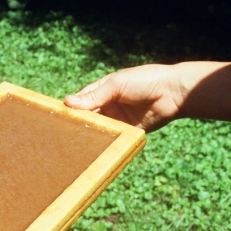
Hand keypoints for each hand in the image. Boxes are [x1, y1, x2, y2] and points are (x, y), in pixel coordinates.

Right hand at [64, 64, 183, 131]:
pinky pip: (113, 138)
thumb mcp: (117, 85)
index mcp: (103, 90)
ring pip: (99, 129)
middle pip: (88, 117)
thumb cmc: (145, 81)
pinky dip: (105, 143)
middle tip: (63, 135)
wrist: (173, 93)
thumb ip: (94, 95)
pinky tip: (94, 149)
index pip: (81, 100)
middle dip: (79, 124)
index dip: (71, 108)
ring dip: (90, 135)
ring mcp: (117, 119)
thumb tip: (67, 102)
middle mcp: (108, 105)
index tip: (57, 118)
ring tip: (75, 143)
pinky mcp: (128, 132)